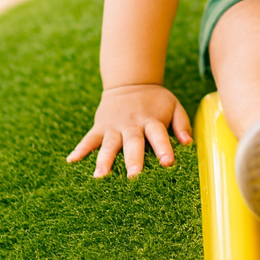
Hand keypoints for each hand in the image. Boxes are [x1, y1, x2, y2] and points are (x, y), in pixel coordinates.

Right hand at [67, 83, 192, 177]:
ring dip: (104, 160)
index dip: (163, 148)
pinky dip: (80, 149)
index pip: (158, 135)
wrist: (130, 81)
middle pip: (132, 143)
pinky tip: (71, 161)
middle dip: (133, 160)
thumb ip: (182, 124)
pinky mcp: (100, 127)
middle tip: (133, 177)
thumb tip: (188, 144)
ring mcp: (114, 126)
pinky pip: (89, 139)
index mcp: (152, 120)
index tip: (167, 163)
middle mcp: (132, 124)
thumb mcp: (173, 105)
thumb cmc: (155, 100)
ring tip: (99, 177)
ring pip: (108, 144)